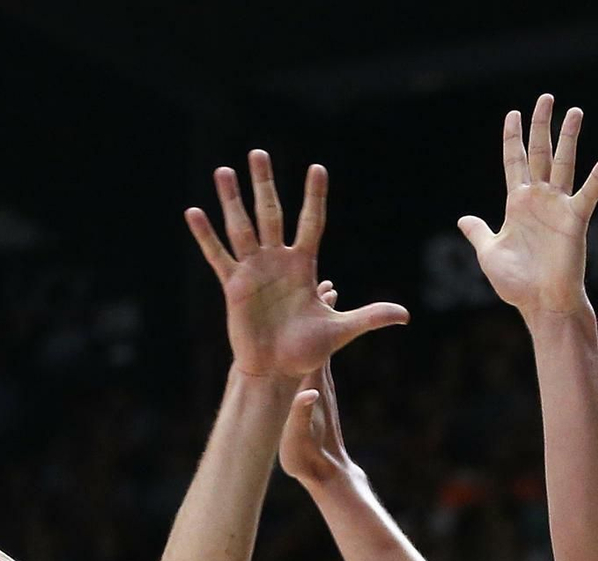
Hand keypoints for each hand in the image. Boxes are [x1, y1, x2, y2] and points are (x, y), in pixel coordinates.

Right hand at [187, 152, 405, 381]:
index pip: (312, 222)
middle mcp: (277, 260)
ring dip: (232, 199)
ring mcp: (253, 270)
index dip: (315, 197)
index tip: (317, 169)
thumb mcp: (341, 330)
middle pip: (271, 213)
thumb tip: (405, 316)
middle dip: (264, 183)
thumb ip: (370, 317)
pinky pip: (218, 256)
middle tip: (258, 152)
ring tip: (223, 171)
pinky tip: (193, 212)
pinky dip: (205, 236)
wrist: (276, 370)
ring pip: (241, 227)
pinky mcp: (233, 286)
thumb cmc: (306, 350)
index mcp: (303, 265)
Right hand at [278, 285, 359, 488]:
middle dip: (317, 309)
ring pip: (311, 345)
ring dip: (309, 324)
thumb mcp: (299, 437)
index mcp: (313, 383)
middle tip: (318, 279)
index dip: (321, 317)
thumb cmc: (309, 458)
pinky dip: (303, 343)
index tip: (325, 288)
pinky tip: (301, 333)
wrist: (323, 472)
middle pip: (319, 335)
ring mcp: (313, 385)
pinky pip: (303, 361)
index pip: (320, 342)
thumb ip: (303, 415)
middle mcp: (316, 379)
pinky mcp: (309, 393)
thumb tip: (307, 395)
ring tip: (310, 299)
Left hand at [458, 93, 597, 319]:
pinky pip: (589, 191)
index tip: (512, 113)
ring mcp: (558, 206)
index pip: (515, 162)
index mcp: (517, 204)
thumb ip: (479, 233)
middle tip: (545, 98)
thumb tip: (463, 219)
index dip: (513, 138)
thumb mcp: (489, 255)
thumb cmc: (516, 284)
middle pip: (540, 153)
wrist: (541, 303)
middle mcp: (539, 199)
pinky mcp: (575, 219)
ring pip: (564, 163)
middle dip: (541, 125)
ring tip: (574, 111)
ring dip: (569, 137)